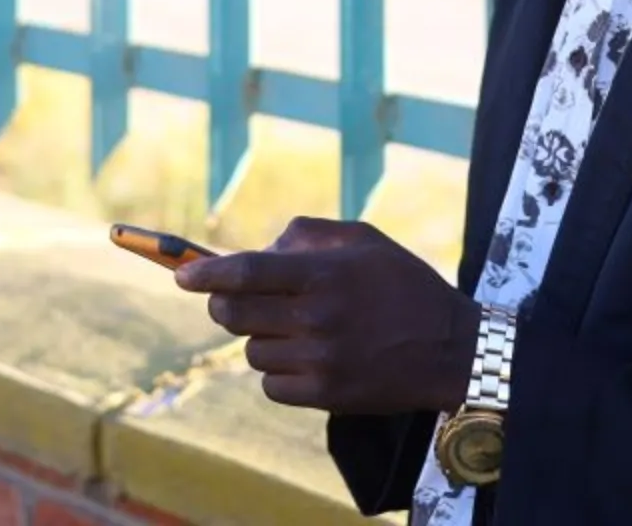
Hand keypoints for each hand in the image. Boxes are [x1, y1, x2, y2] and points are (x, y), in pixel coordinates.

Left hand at [174, 216, 478, 415]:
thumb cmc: (403, 284)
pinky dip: (277, 372)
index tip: (181, 275)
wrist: (450, 348)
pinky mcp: (326, 396)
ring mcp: (320, 360)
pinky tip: (304, 358)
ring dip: (259, 337)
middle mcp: (317, 318)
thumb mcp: (364, 239)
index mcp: (324, 274)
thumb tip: (260, 252)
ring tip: (292, 329)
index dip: (205, 273)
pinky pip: (271, 385)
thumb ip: (307, 236)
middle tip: (232, 299)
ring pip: (251, 351)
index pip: (245, 272)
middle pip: (234, 313)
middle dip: (223, 303)